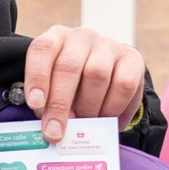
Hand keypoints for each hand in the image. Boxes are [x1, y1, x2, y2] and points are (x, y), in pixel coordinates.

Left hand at [22, 25, 144, 146]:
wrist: (108, 76)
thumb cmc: (73, 86)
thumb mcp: (54, 89)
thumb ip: (48, 104)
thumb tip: (51, 130)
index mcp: (56, 38)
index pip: (43, 49)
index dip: (38, 77)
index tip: (36, 104)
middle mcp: (81, 37)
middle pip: (69, 66)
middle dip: (60, 103)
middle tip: (55, 132)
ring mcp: (108, 45)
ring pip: (97, 75)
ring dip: (88, 107)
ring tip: (83, 125)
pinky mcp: (132, 58)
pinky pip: (124, 85)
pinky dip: (113, 108)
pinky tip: (106, 119)